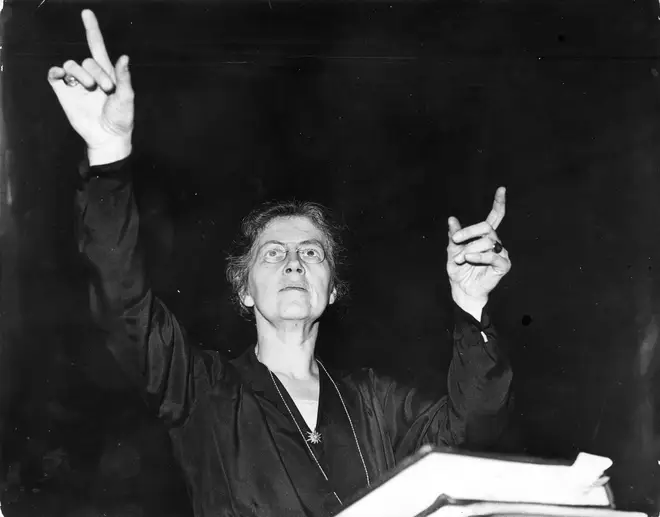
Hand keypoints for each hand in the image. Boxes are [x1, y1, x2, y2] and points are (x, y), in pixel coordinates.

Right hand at [47, 10, 133, 164]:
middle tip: (106, 90)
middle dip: (97, 72)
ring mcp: (76, 83)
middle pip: (87, 59)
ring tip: (91, 89)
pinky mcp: (64, 92)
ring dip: (82, 74)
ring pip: (71, 64)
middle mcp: (90, 75)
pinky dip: (57, 71)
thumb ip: (124, 78)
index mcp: (107, 73)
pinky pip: (55, 74)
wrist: (107, 137)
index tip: (87, 13)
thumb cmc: (121, 119)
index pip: (97, 46)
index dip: (92, 29)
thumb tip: (124, 57)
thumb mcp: (127, 98)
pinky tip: (62, 75)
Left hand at [446, 187, 510, 317]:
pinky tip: (469, 258)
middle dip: (468, 232)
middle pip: (486, 227)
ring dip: (469, 249)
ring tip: (460, 259)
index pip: (494, 216)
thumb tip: (452, 218)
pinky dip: (480, 256)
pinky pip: (494, 256)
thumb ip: (454, 235)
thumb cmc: (458, 269)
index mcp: (484, 236)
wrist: (461, 289)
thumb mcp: (452, 250)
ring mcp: (501, 253)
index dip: (498, 203)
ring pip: (487, 241)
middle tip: (454, 241)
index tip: (501, 189)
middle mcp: (495, 241)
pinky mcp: (503, 265)